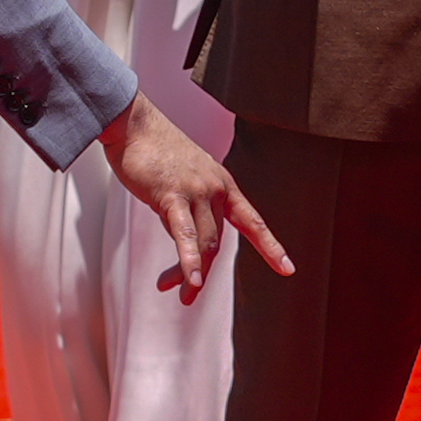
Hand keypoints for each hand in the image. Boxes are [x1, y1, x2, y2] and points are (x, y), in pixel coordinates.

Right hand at [99, 95, 293, 302]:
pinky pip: (184, 235)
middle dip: (202, 272)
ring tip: (185, 296)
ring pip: (204, 243)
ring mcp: (197, 191)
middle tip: (187, 295)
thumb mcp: (181, 183)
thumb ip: (189, 211)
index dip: (270, 247)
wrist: (133, 124)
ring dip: (192, 274)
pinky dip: (188, 261)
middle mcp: (216, 188)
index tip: (287, 269)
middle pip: (216, 241)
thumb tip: (185, 243)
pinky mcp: (172, 196)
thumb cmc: (153, 153)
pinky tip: (191, 281)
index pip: (252, 221)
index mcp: (223, 184)